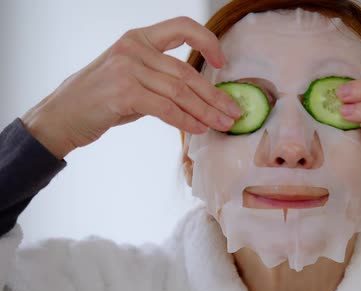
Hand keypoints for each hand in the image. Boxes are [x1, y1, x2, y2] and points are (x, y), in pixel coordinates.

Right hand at [21, 16, 241, 159]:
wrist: (62, 116)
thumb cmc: (101, 100)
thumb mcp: (132, 79)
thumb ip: (161, 79)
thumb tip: (201, 96)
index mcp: (138, 38)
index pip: (182, 27)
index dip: (207, 41)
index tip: (223, 63)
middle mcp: (133, 48)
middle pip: (186, 71)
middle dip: (214, 95)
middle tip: (233, 112)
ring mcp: (127, 68)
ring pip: (179, 91)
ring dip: (205, 111)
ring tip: (222, 124)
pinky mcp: (123, 91)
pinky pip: (165, 107)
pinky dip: (185, 120)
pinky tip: (198, 128)